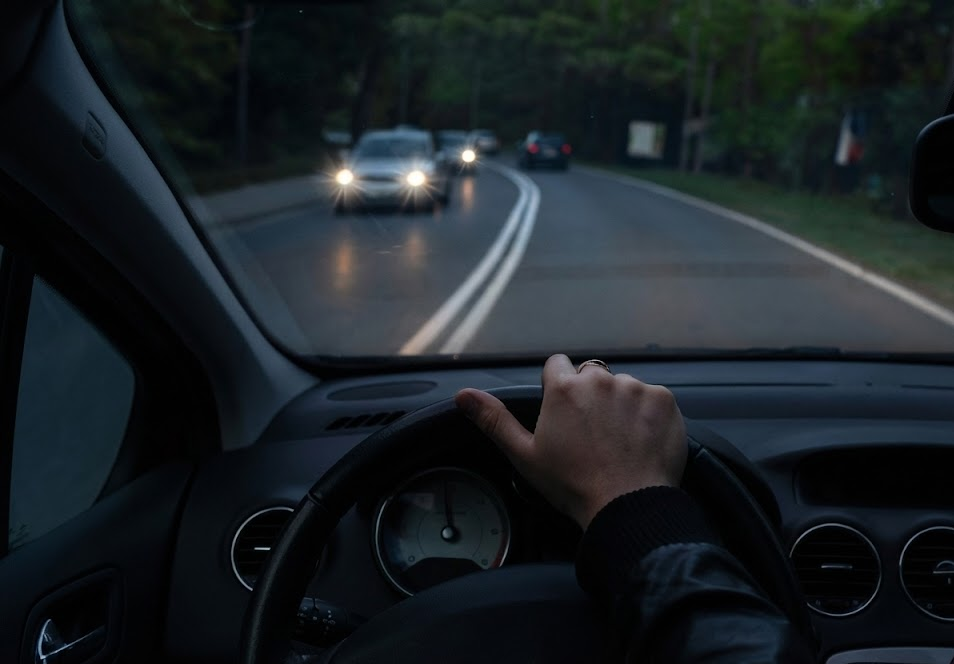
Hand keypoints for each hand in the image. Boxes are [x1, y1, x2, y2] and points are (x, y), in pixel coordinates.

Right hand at [455, 354, 686, 529]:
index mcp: (563, 388)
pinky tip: (640, 442)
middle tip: (592, 435)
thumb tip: (463, 395)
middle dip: (591, 397)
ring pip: (623, 387)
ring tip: (619, 442)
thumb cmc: (573, 485)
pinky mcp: (664, 400)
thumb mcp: (524, 455)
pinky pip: (652, 399)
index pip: (558, 365)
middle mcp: (600, 379)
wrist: (628, 506)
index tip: (564, 414)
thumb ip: (494, 419)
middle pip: (592, 375)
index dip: (559, 388)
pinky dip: (648, 416)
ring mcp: (635, 388)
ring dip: (621, 405)